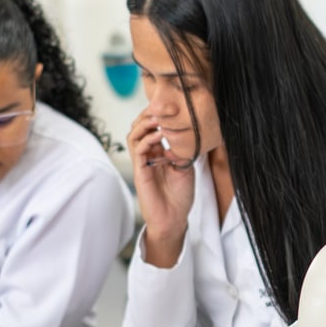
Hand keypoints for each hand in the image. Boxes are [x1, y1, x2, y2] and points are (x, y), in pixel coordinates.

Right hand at [127, 108, 195, 265]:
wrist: (174, 219)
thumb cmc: (180, 196)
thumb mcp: (186, 167)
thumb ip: (184, 150)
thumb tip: (191, 131)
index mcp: (157, 153)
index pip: (151, 128)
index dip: (156, 116)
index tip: (169, 107)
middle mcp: (147, 156)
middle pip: (138, 128)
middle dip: (147, 115)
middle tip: (160, 107)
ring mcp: (142, 164)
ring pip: (134, 136)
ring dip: (145, 124)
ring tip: (158, 118)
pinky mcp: (140, 173)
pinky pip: (138, 151)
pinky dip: (148, 140)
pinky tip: (161, 135)